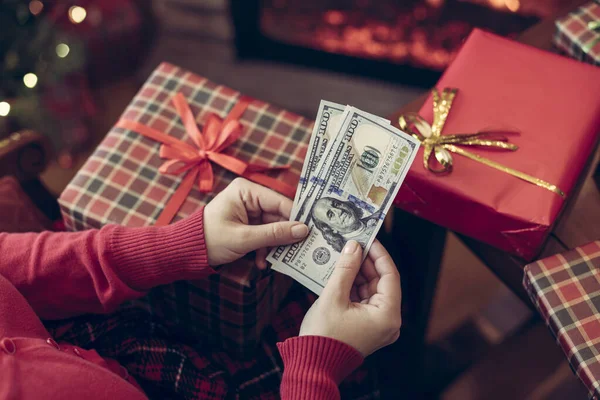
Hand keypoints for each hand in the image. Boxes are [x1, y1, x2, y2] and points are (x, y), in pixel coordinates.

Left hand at [203, 178, 308, 266]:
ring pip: (273, 228)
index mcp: (246, 191)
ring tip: (273, 261)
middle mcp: (249, 197)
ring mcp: (248, 211)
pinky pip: (264, 234)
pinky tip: (261, 262)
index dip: (295, 218)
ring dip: (273, 246)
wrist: (187, 252)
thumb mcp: (244, 238)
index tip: (310, 233)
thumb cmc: (210, 239)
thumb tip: (303, 230)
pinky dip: (264, 249)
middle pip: (278, 216)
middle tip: (296, 252)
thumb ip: (275, 234)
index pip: (279, 202)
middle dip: (284, 236)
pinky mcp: (247, 224)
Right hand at [299, 240, 401, 356]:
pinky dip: (353, 287)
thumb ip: (346, 268)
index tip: (368, 239)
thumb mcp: (334, 296)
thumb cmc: (324, 335)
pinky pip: (364, 300)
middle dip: (366, 263)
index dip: (379, 255)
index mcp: (387, 315)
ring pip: (372, 290)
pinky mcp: (367, 327)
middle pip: (381, 282)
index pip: (389, 276)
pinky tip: (341, 274)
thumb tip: (354, 247)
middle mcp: (388, 322)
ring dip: (358, 274)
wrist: (312, 364)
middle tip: (352, 245)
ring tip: (344, 256)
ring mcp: (378, 326)